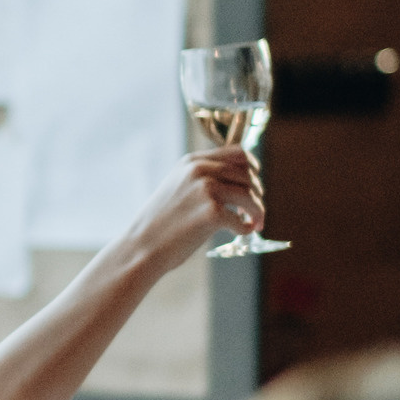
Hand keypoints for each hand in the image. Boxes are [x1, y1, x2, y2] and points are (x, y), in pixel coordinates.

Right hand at [122, 149, 263, 265]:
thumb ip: (203, 179)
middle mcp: (200, 170)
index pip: (237, 153)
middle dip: (258, 193)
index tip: (255, 182)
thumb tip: (240, 184)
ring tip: (255, 223)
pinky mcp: (212, 212)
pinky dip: (246, 228)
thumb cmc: (160, 222)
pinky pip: (242, 219)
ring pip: (250, 196)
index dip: (253, 168)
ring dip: (258, 211)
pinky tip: (242, 233)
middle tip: (255, 211)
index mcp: (192, 161)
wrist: (142, 246)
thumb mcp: (177, 187)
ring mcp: (206, 189)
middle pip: (247, 175)